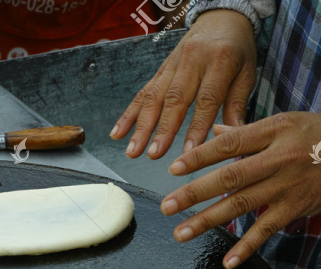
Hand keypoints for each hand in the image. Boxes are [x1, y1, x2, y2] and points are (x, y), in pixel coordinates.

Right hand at [110, 9, 255, 159]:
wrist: (221, 17)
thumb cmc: (237, 48)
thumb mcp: (247, 73)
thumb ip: (237, 105)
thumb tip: (233, 137)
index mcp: (220, 60)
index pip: (206, 98)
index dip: (197, 127)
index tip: (190, 151)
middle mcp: (192, 61)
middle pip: (174, 99)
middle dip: (162, 129)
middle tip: (153, 154)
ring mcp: (171, 65)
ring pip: (153, 97)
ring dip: (141, 126)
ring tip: (133, 151)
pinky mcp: (159, 70)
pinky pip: (142, 92)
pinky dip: (129, 114)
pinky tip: (118, 133)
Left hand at [159, 112, 320, 267]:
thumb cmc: (316, 135)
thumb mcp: (285, 123)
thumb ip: (246, 131)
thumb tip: (211, 131)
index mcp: (273, 132)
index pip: (230, 144)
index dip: (200, 156)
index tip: (174, 168)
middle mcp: (279, 159)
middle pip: (231, 176)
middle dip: (195, 192)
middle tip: (166, 206)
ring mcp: (287, 186)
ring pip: (242, 204)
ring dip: (208, 221)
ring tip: (181, 233)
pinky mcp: (295, 208)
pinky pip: (267, 230)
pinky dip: (246, 247)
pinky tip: (227, 261)